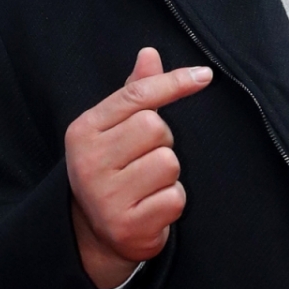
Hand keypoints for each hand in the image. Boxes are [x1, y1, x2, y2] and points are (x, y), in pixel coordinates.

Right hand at [65, 47, 211, 288]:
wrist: (95, 235)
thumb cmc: (112, 172)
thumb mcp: (113, 131)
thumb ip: (133, 94)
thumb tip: (150, 53)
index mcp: (84, 131)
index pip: (135, 96)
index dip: (172, 83)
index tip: (205, 76)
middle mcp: (89, 162)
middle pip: (155, 128)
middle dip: (163, 142)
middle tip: (146, 159)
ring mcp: (106, 196)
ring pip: (168, 163)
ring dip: (169, 175)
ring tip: (148, 185)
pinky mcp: (128, 225)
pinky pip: (174, 198)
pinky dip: (171, 202)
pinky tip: (152, 208)